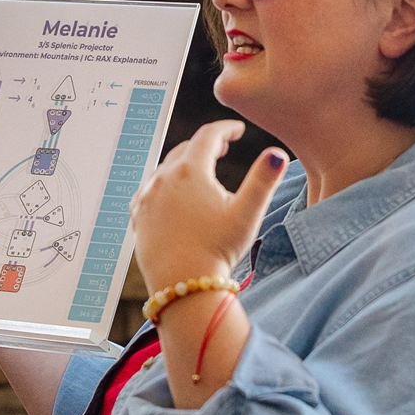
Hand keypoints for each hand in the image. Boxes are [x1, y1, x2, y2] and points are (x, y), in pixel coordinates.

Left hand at [132, 121, 291, 292]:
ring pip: (166, 170)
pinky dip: (165, 185)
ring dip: (184, 165)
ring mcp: (146, 197)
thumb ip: (263, 180)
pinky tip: (174, 194)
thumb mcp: (247, 213)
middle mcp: (163, 179)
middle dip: (206, 146)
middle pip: (185, 150)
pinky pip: (150, 191)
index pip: (208, 136)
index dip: (225, 129)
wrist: (182, 285)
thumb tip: (277, 154)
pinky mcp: (137, 216)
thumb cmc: (217, 250)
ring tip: (200, 171)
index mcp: (191, 171)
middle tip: (223, 148)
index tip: (237, 130)